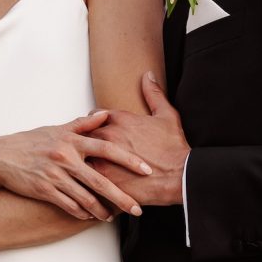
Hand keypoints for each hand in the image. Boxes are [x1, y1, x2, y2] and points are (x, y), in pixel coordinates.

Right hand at [0, 110, 154, 219]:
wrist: (0, 156)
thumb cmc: (30, 141)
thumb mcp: (57, 128)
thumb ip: (83, 124)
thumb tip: (106, 114)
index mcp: (72, 140)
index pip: (108, 148)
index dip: (129, 160)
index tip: (146, 170)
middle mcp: (66, 158)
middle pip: (101, 181)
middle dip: (122, 197)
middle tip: (138, 209)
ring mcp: (55, 176)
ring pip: (86, 198)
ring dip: (102, 210)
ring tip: (113, 216)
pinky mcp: (44, 191)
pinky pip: (69, 206)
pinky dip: (82, 212)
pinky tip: (91, 216)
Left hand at [92, 72, 189, 206]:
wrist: (180, 175)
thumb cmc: (174, 147)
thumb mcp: (167, 115)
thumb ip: (153, 94)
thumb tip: (148, 75)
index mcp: (119, 119)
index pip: (92, 116)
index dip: (94, 124)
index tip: (97, 132)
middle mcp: (107, 136)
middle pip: (82, 136)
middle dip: (84, 143)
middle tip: (89, 152)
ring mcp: (103, 157)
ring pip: (81, 157)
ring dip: (83, 162)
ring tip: (86, 170)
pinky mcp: (104, 179)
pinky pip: (86, 178)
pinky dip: (87, 181)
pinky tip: (91, 186)